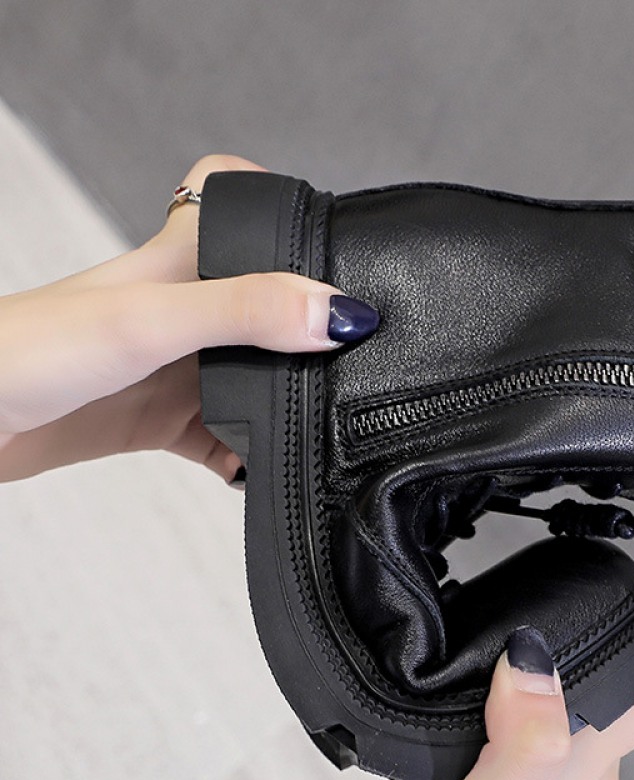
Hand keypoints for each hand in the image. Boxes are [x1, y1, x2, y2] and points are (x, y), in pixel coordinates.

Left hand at [0, 155, 377, 482]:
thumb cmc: (29, 349)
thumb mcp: (152, 320)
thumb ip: (245, 311)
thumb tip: (335, 314)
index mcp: (186, 260)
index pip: (242, 203)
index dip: (288, 209)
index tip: (341, 243)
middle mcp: (189, 309)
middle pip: (269, 306)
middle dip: (310, 333)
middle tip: (350, 360)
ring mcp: (177, 366)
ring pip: (255, 377)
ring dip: (284, 402)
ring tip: (312, 424)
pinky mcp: (162, 419)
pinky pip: (225, 440)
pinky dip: (245, 457)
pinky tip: (251, 470)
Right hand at [360, 541, 633, 779]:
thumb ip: (516, 748)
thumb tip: (536, 658)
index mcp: (583, 766)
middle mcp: (582, 776)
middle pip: (619, 675)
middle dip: (580, 625)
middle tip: (550, 579)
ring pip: (543, 709)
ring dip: (490, 699)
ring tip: (434, 736)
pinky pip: (502, 749)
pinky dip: (458, 745)